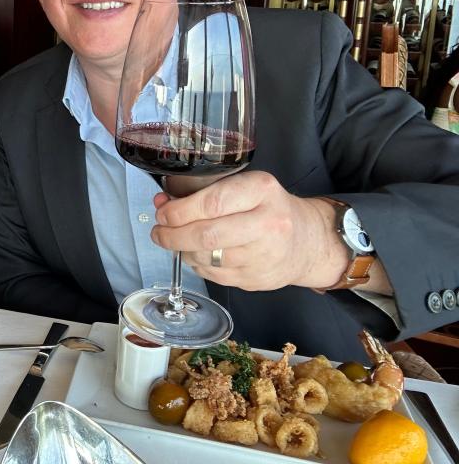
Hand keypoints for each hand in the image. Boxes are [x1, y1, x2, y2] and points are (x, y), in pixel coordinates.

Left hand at [151, 171, 345, 290]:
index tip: (162, 213)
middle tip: (159, 232)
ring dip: (183, 250)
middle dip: (173, 235)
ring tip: (176, 241)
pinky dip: (198, 265)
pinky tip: (197, 255)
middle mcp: (268, 223)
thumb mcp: (244, 187)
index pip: (212, 202)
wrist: (308, 241)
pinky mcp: (258, 280)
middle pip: (207, 235)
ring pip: (207, 258)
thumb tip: (162, 203)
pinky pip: (214, 275)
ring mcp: (265, 255)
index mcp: (262, 191)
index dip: (180, 211)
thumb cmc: (268, 209)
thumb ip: (203, 193)